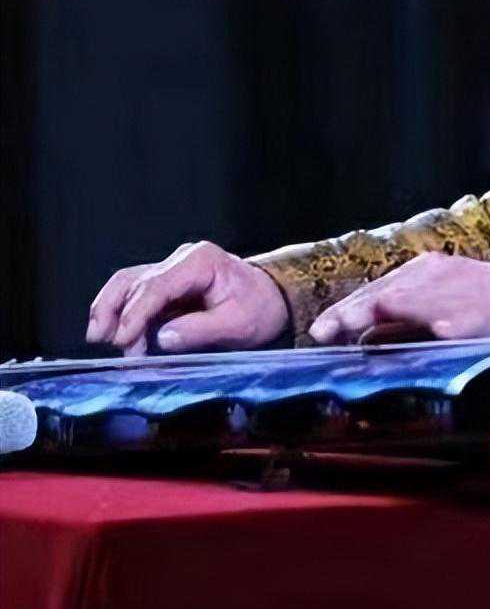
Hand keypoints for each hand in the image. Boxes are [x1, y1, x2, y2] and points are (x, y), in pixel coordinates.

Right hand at [87, 241, 290, 355]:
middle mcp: (181, 260)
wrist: (271, 299)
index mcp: (201, 261)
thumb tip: (162, 338)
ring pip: (127, 283)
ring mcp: (171, 269)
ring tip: (100, 339)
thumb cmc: (259, 308)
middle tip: (118, 349)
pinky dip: (118, 310)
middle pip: (137, 283)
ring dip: (110, 310)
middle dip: (121, 317)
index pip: (157, 285)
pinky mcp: (166, 284)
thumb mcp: (238, 325)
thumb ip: (200, 330)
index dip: (136, 313)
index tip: (123, 339)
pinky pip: (133, 292)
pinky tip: (110, 332)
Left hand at [307, 252, 489, 344]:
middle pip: (388, 294)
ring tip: (368, 322)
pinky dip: (453, 321)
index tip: (318, 333)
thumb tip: (359, 341)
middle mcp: (436, 276)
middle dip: (357, 311)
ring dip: (395, 311)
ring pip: (422, 300)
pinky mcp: (487, 309)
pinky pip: (466, 316)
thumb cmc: (475, 307)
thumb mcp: (430, 310)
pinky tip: (443, 330)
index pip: (373, 293)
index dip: (344, 313)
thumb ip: (395, 326)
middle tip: (329, 330)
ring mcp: (462, 290)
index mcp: (419, 275)